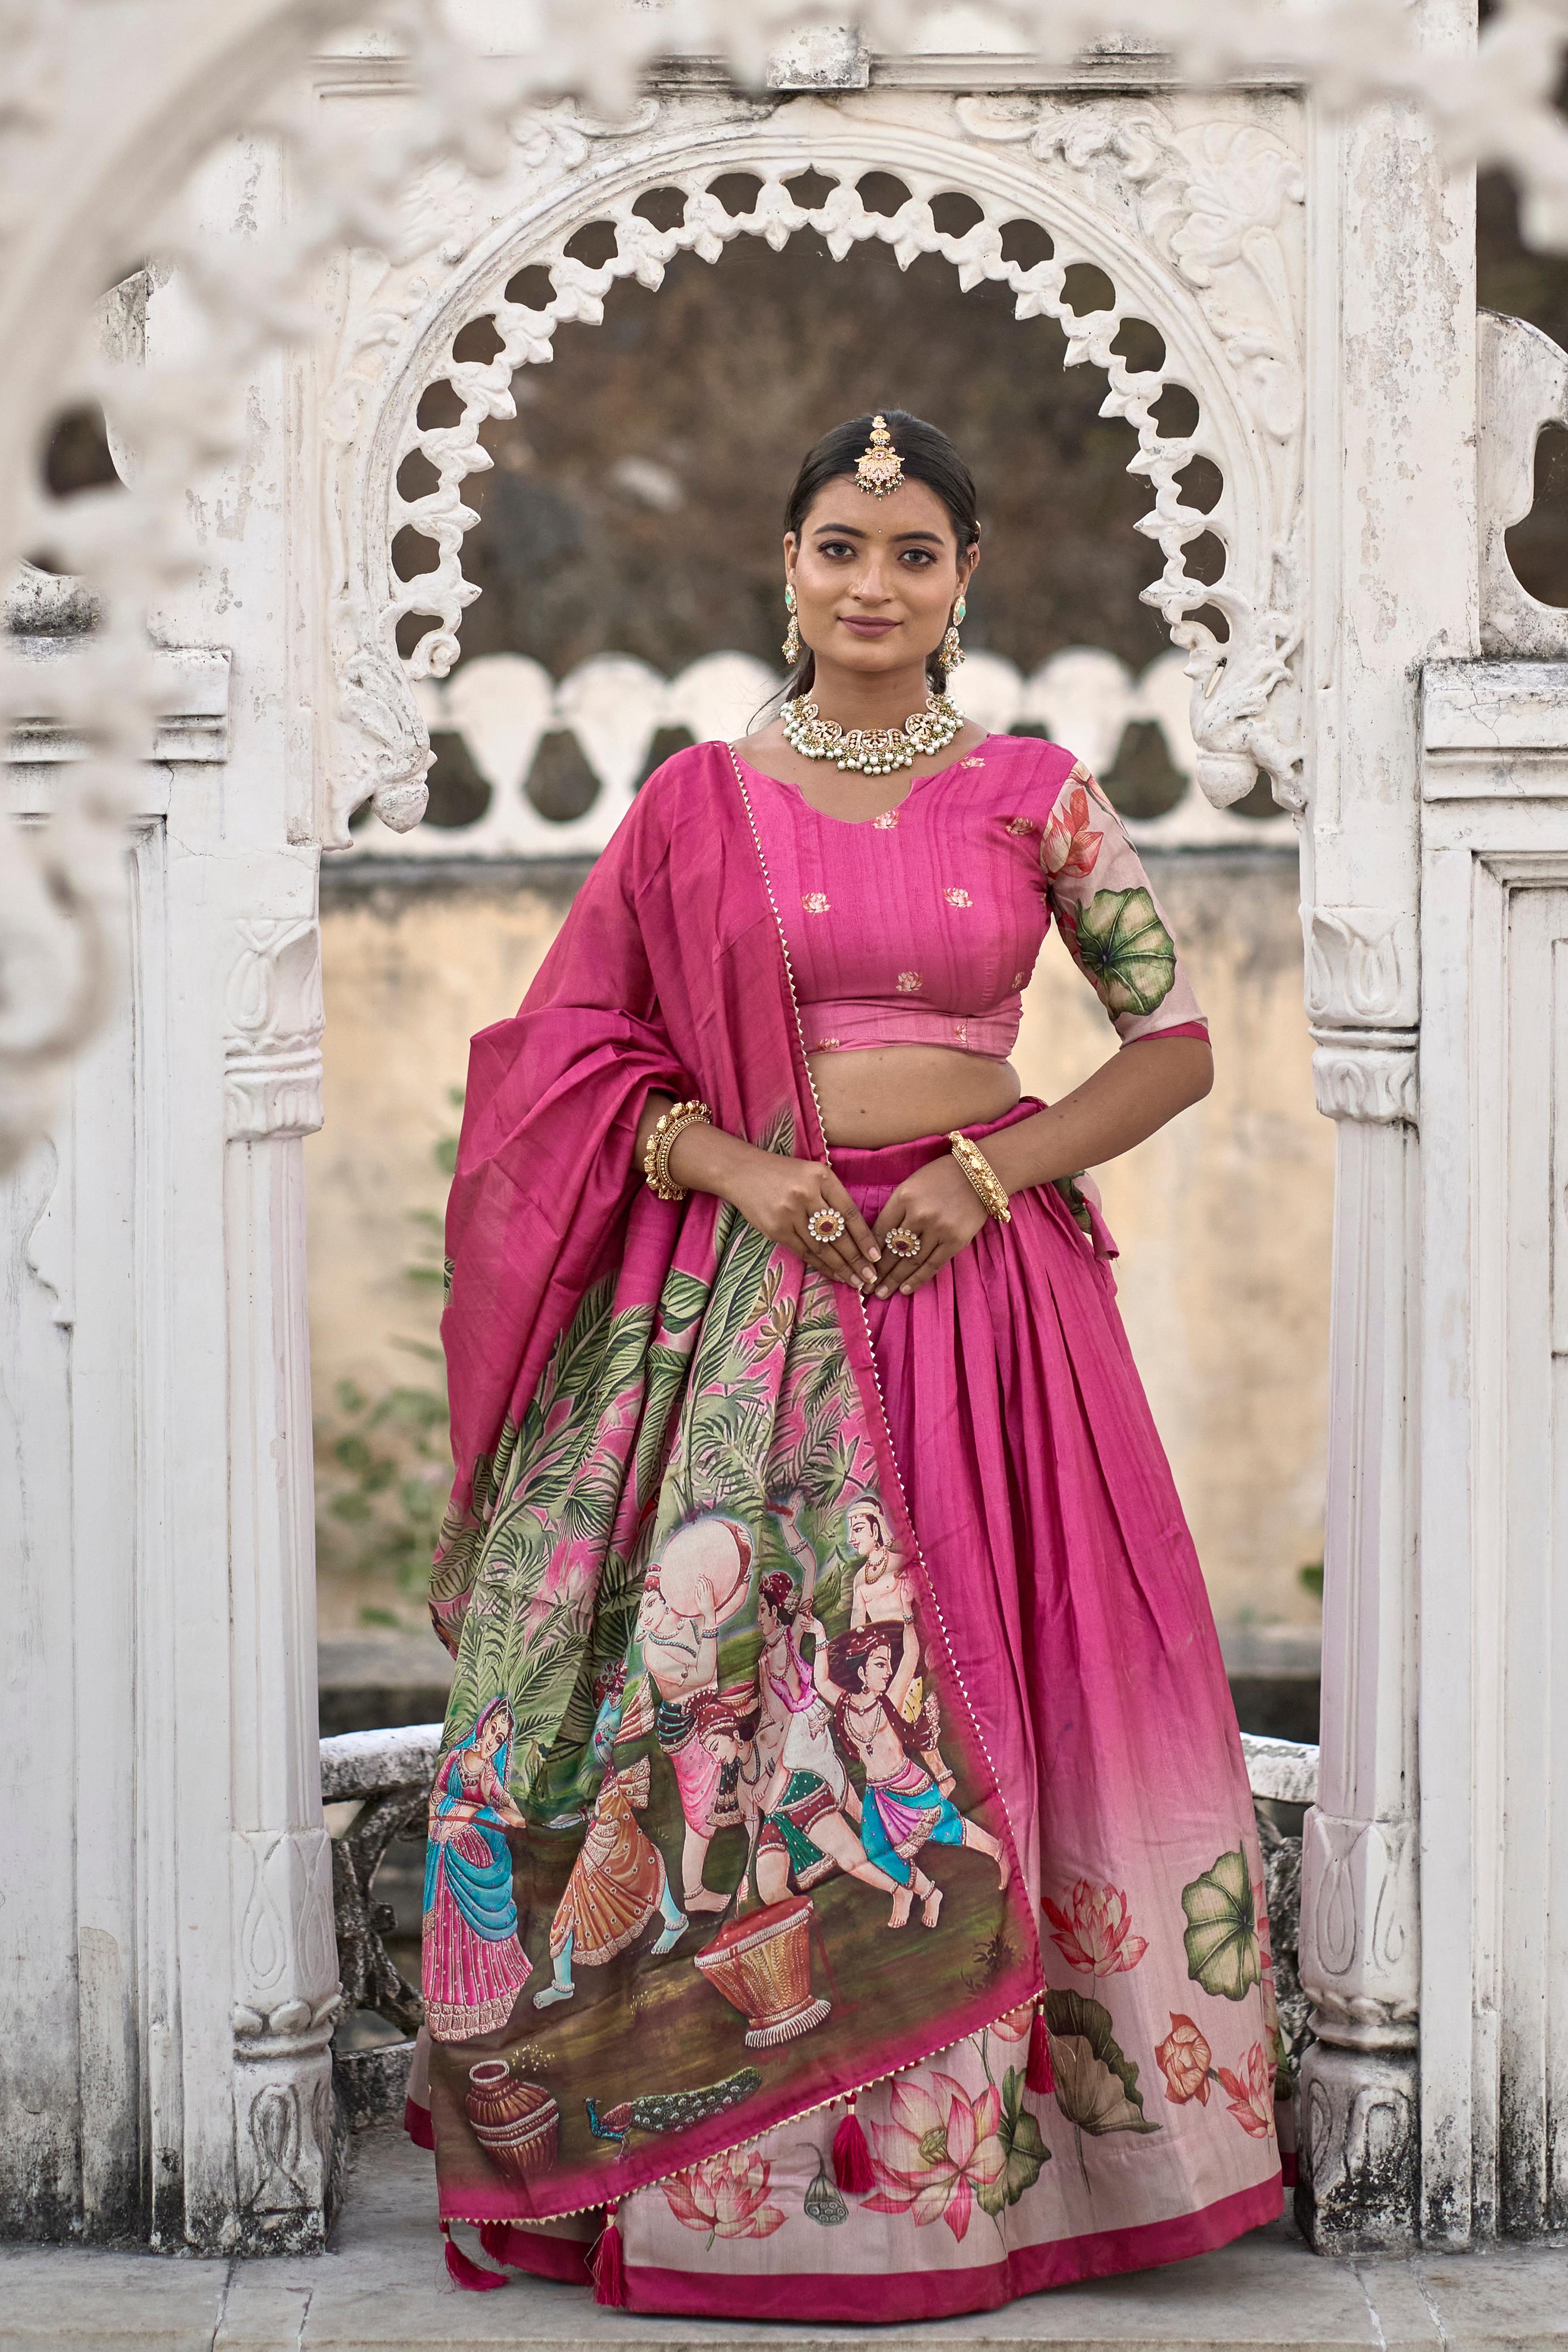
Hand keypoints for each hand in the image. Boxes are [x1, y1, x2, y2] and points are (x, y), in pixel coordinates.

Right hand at [719, 1147, 880, 1291]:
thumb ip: (833, 1196)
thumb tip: (858, 1233)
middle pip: (837, 1234)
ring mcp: (789, 1213)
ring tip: (855, 1281)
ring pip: (821, 1247)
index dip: (864, 1238)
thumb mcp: (813, 1173)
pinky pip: (804, 1252)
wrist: (742, 1171)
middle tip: (870, 1277)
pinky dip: (821, 1265)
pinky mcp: (775, 1229)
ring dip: (840, 1267)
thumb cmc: (783, 1173)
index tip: (876, 1257)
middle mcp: (806, 1194)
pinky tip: (833, 1274)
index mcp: (821, 1177)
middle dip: (856, 1259)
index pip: (850, 1213)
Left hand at [870, 1153, 989, 1297]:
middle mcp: (919, 1214)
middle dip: (878, 1271)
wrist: (980, 1174)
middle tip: (866, 1288)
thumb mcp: (911, 1184)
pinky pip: (933, 1264)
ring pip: (911, 1261)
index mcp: (904, 1197)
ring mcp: (938, 1229)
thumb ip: (896, 1209)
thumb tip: (877, 1239)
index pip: (881, 1231)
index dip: (869, 1252)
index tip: (862, 1266)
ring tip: (881, 1293)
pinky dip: (918, 1279)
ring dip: (894, 1279)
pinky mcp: (956, 1240)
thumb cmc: (941, 1177)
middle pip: (893, 1249)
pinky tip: (905, 1290)